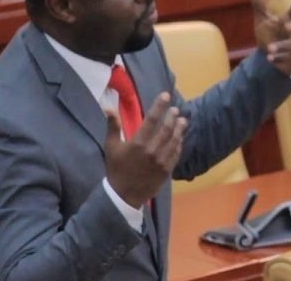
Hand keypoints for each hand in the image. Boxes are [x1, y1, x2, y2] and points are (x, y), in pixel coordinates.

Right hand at [104, 92, 187, 207]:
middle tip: (175, 110)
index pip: (152, 119)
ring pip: (174, 140)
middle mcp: (152, 151)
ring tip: (182, 120)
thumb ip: (112, 125)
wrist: (124, 195)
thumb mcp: (111, 146)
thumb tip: (108, 106)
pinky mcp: (167, 170)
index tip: (166, 95)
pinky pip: (176, 154)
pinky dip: (179, 144)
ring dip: (179, 129)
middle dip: (172, 117)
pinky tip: (180, 138)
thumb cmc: (116, 168)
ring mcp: (161, 161)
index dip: (160, 106)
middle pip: (167, 129)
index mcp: (138, 143)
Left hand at [250, 0, 290, 75]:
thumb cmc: (271, 34)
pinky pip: (289, 60)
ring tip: (269, 48)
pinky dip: (279, 59)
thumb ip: (259, 3)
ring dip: (283, 46)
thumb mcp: (263, 19)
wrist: (272, 57)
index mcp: (289, 21)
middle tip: (287, 26)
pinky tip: (269, 59)